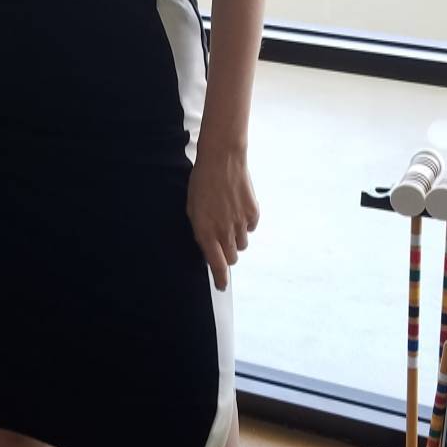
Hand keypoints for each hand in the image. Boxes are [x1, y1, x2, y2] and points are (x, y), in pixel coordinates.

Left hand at [186, 144, 258, 291]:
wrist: (223, 159)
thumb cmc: (202, 183)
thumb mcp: (192, 209)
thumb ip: (201, 231)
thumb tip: (209, 247)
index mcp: (206, 232)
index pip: (217, 265)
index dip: (220, 279)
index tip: (221, 287)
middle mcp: (225, 232)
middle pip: (231, 258)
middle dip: (226, 254)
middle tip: (221, 240)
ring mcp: (241, 223)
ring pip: (242, 244)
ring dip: (235, 238)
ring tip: (228, 218)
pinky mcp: (254, 213)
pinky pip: (251, 228)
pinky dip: (246, 223)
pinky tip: (238, 208)